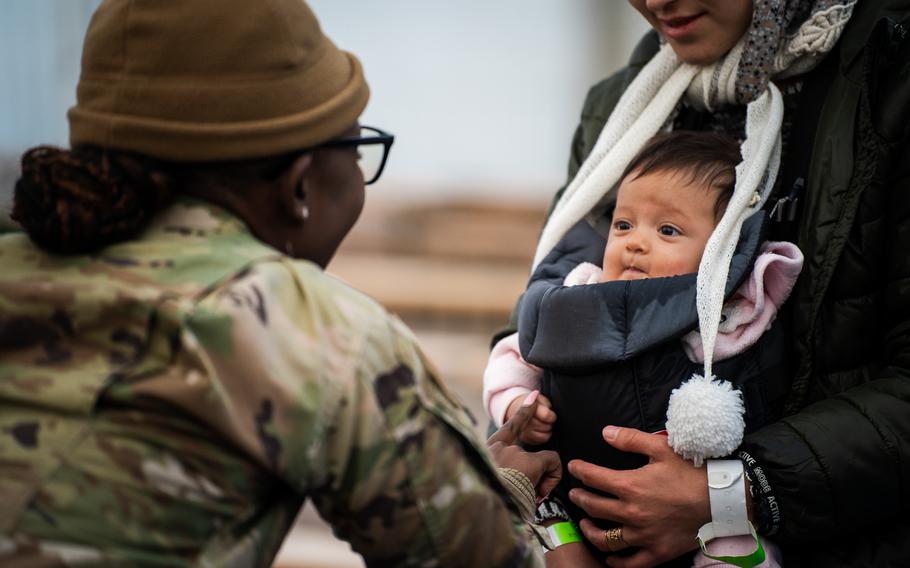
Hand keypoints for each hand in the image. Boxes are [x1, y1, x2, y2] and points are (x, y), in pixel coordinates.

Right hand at [488, 391, 561, 498]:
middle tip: (534, 495)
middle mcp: (497, 449)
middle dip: (535, 475)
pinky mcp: (529, 462)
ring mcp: (513, 454)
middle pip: (528, 456)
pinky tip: (541, 492)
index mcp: (486, 453)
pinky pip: (552, 461)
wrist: (482, 510)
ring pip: (541, 461)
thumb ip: (502, 477)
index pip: (509, 428)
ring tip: (530, 498)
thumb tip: (523, 485)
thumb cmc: (486, 503)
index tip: (534, 396)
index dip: (523, 413)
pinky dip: (552, 477)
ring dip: (539, 481)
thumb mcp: (487, 486)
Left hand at [567, 426, 710, 567]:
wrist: (721, 500)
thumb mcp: (661, 448)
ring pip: (605, 538)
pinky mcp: (657, 552)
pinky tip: (609, 555)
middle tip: (574, 493)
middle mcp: (631, 513)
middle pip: (594, 507)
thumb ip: (630, 439)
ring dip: (590, 530)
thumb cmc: (692, 472)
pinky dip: (616, 561)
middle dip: (579, 498)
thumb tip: (606, 432)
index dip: (579, 470)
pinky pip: (629, 563)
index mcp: (630, 486)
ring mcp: (643, 535)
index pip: (593, 478)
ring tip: (585, 522)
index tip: (573, 466)